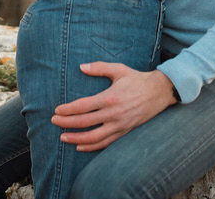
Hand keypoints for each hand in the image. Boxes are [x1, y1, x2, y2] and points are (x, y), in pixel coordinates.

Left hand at [51, 62, 176, 151]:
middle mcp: (114, 113)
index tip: (56, 111)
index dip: (67, 110)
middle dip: (66, 123)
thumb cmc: (137, 79)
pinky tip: (80, 146)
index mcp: (110, 97)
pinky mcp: (124, 132)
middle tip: (54, 121)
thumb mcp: (119, 69)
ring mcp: (119, 125)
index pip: (83, 107)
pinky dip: (91, 147)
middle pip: (84, 123)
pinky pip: (105, 143)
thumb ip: (99, 68)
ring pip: (93, 137)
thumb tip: (81, 67)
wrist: (159, 92)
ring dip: (76, 139)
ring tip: (62, 137)